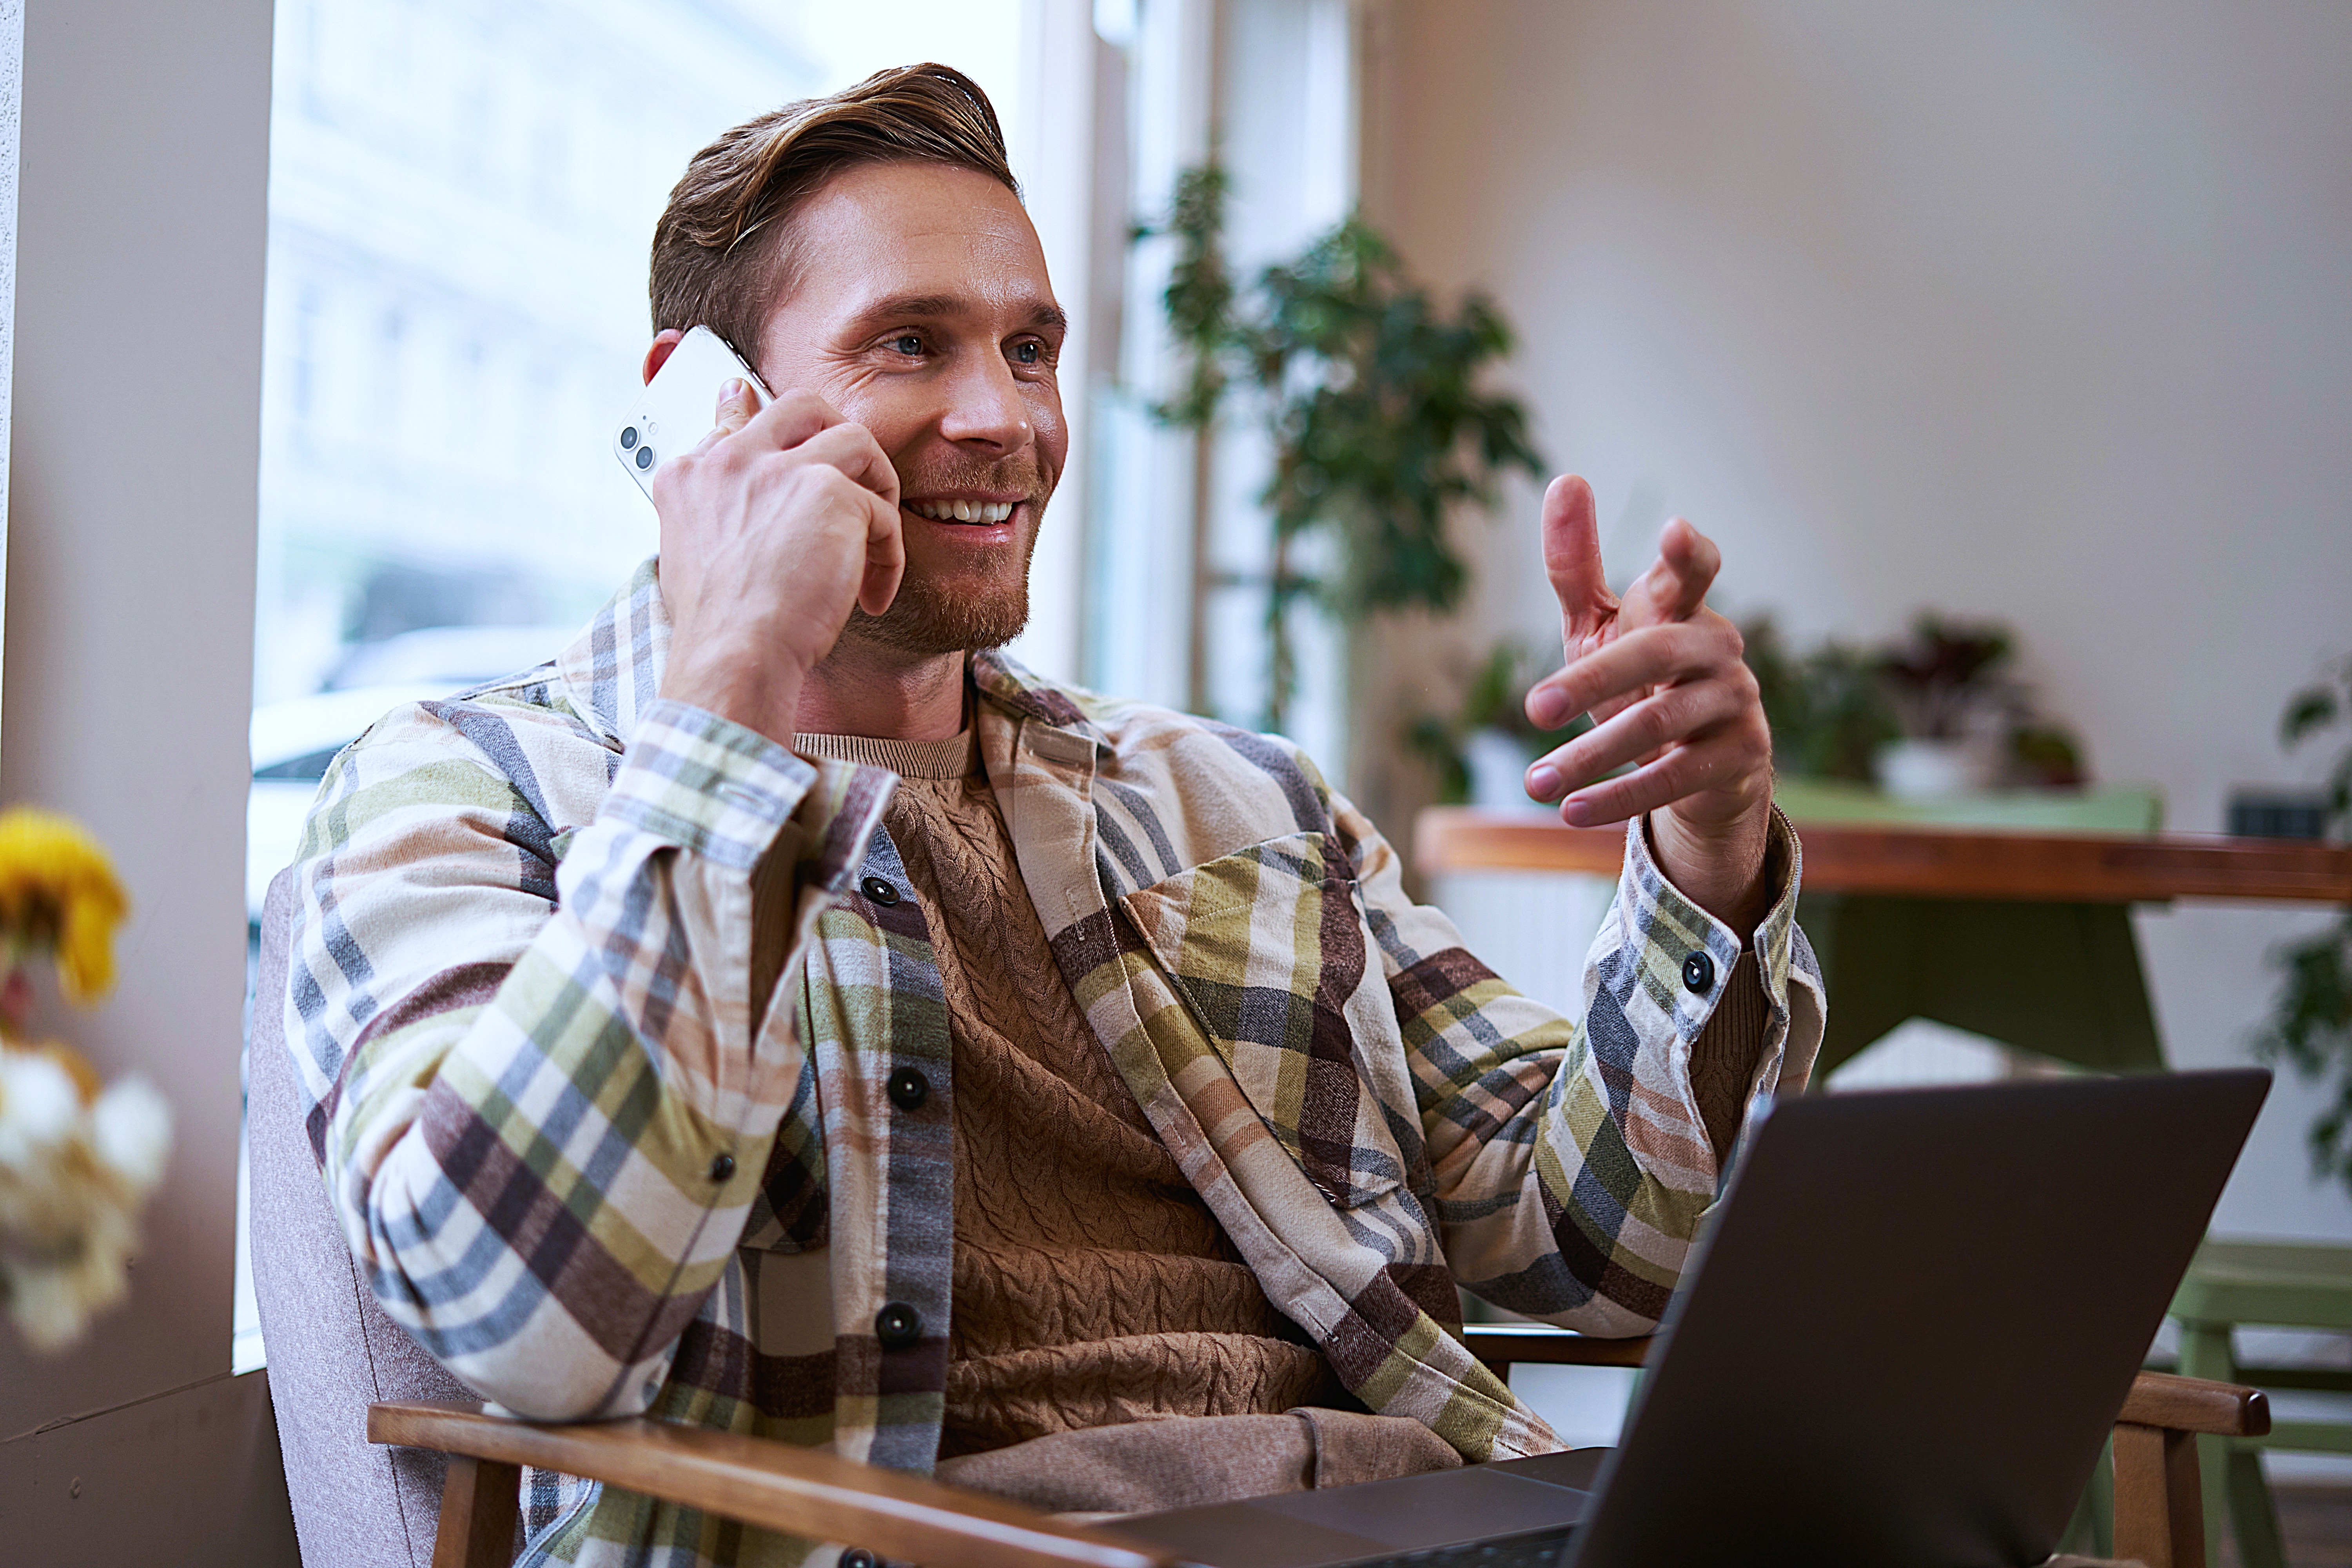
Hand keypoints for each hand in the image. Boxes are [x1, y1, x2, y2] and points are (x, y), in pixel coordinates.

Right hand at [652, 383, 904, 745]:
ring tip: (872, 541)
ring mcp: (779, 469)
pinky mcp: (829, 491)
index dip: (775, 436)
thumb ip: (711, 500)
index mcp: (691, 476)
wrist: (733, 656)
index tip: (787, 451)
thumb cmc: (717, 624)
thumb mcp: (692, 552)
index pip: (735, 422)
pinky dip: (887, 556)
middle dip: (839, 437)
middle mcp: (730, 460)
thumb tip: (727, 432)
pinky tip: (871, 596)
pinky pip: (881, 510)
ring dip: (876, 489)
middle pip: (801, 406)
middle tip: (855, 485)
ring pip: (856, 440)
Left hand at [1520, 475, 1773, 930]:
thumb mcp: (1600, 625)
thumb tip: (1566, 479)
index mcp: (1682, 607)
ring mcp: (1735, 701)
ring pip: (1657, 724)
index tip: (1673, 532)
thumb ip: (1577, 565)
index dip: (1687, 554)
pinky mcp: (1742, 756)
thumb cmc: (1640, 682)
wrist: (1701, 769)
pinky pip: (1674, 778)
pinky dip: (1618, 797)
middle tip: (1532, 707)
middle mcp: (1717, 647)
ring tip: (1533, 782)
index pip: (1694, 571)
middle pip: (1655, 654)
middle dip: (1590, 681)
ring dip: (1588, 757)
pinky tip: (1571, 812)